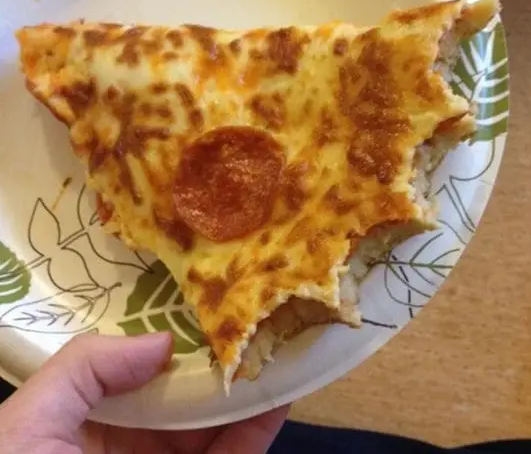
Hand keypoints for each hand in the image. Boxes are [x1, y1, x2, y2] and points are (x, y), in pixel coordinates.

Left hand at [0, 333, 288, 453]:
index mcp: (92, 421)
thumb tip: (163, 342)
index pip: (139, 372)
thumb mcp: (32, 420)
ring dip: (248, 387)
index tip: (206, 309)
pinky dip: (260, 426)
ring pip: (217, 424)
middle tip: (254, 319)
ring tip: (277, 344)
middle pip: (185, 395)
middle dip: (218, 360)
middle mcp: (136, 443)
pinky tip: (279, 391)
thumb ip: (87, 367)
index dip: (173, 341)